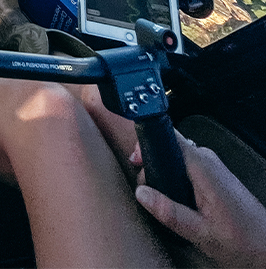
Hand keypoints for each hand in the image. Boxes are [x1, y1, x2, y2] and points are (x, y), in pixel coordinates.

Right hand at [131, 131, 265, 267]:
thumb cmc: (242, 241)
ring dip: (163, 173)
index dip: (147, 145)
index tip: (135, 161)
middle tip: (146, 190)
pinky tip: (175, 198)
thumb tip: (142, 193)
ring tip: (160, 197)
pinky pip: (186, 165)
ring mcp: (212, 165)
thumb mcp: (201, 232)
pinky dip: (175, 177)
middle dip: (152, 165)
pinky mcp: (214, 174)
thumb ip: (170, 212)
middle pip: (169, 148)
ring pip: (177, 157)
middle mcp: (207, 159)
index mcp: (202, 166)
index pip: (168, 137)